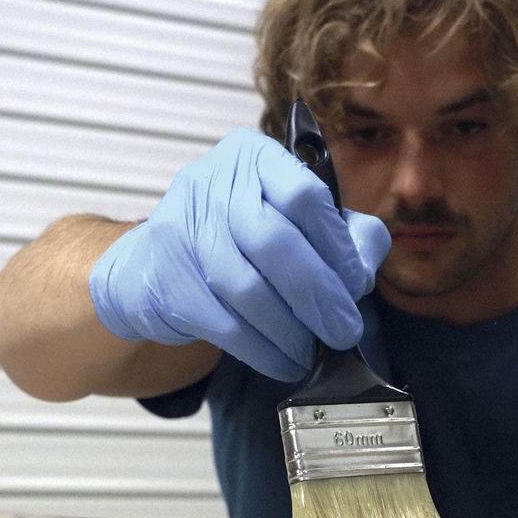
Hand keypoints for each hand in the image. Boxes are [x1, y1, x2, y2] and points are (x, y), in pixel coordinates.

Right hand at [89, 129, 390, 381]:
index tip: (357, 285)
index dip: (338, 246)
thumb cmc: (235, 242)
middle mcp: (212, 181)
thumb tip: (365, 264)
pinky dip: (262, 350)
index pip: (306, 194)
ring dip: (290, 331)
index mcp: (252, 156)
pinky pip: (224, 323)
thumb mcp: (289, 222)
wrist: (152, 269)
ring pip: (248, 289)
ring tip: (310, 353)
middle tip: (343, 330)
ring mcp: (181, 228)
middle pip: (276, 242)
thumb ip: (341, 233)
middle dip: (319, 296)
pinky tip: (282, 361)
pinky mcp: (164, 278)